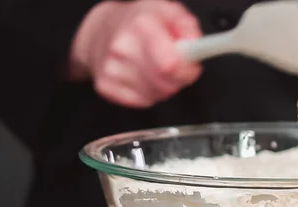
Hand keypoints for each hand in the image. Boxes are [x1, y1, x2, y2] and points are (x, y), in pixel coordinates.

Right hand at [69, 0, 201, 107]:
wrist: (102, 30)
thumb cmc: (139, 23)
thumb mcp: (168, 13)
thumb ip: (188, 27)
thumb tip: (195, 47)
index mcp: (141, 26)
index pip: (170, 64)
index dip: (187, 69)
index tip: (190, 64)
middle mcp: (123, 47)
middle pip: (166, 84)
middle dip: (178, 79)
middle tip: (175, 66)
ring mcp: (112, 68)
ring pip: (156, 95)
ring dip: (164, 87)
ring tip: (156, 69)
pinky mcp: (105, 86)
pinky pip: (142, 102)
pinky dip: (148, 94)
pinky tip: (143, 77)